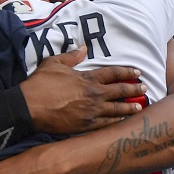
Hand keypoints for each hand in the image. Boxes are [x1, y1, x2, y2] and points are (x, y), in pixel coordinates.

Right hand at [22, 47, 144, 134]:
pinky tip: (124, 120)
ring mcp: (91, 111)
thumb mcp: (53, 63)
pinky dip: (117, 121)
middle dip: (134, 89)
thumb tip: (84, 48)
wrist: (28, 107)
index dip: (127, 72)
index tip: (137, 72)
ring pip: (117, 109)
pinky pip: (106, 124)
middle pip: (120, 91)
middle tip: (145, 88)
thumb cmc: (40, 84)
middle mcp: (93, 95)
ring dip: (130, 107)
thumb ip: (71, 56)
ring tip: (140, 106)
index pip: (113, 73)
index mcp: (87, 78)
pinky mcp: (85, 125)